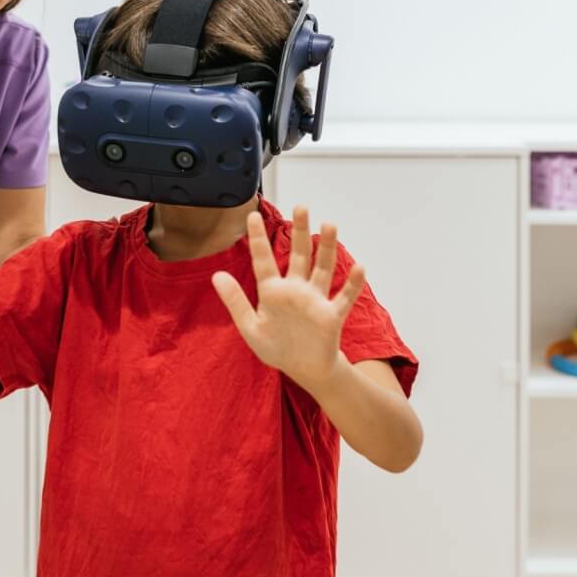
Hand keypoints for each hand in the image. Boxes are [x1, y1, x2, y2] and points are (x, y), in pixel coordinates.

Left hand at [211, 206, 366, 391]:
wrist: (304, 370)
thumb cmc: (278, 348)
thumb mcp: (250, 327)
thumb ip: (235, 301)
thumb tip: (216, 276)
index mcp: (273, 292)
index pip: (264, 261)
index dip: (258, 239)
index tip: (252, 216)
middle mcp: (296, 290)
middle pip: (299, 255)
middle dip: (300, 231)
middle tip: (301, 207)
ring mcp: (315, 300)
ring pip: (322, 269)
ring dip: (326, 248)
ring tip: (329, 224)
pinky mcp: (331, 315)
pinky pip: (344, 298)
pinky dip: (352, 284)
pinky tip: (359, 267)